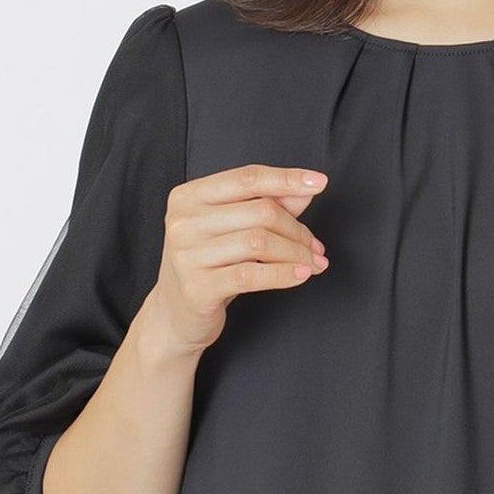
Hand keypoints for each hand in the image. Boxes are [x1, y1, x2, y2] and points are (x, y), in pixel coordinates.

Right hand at [145, 163, 329, 357]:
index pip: (247, 178)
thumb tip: (306, 189)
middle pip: (260, 212)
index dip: (287, 179)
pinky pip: (252, 275)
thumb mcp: (232, 229)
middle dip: (298, 230)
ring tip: (312, 263)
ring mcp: (187, 255)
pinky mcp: (198, 288)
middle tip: (315, 247)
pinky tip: (301, 275)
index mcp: (189, 197)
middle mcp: (183, 222)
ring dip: (296, 253)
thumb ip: (267, 204)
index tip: (319, 182)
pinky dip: (284, 274)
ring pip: (259, 243)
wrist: (174, 314)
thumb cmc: (207, 265)